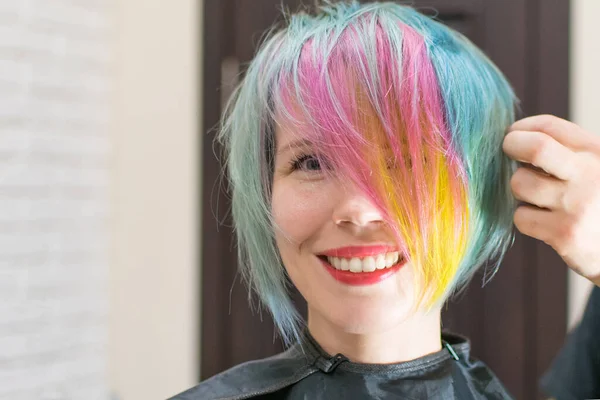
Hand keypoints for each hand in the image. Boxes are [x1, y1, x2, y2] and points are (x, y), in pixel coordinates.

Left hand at [502, 115, 599, 286]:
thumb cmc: (597, 203)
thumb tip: (515, 136)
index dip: (522, 128)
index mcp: (596, 152)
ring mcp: (576, 205)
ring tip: (535, 196)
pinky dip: (525, 218)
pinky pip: (521, 217)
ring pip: (520, 184)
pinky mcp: (564, 233)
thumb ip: (565, 151)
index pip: (550, 126)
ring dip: (519, 189)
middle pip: (536, 148)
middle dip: (512, 145)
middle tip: (507, 150)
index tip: (513, 135)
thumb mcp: (593, 167)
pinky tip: (544, 222)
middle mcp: (590, 175)